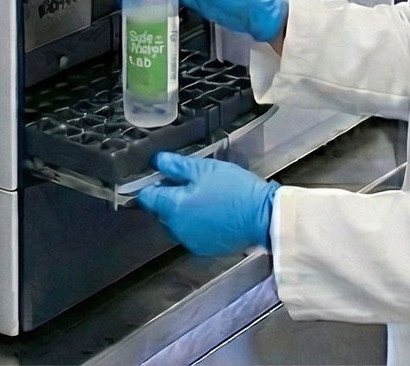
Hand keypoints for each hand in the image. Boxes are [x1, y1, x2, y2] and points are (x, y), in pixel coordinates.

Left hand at [138, 153, 278, 255]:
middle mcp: (176, 229)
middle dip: (170, 197)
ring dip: (183, 212)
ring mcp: (189, 242)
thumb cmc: (234, 189)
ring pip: (176, 223)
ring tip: (205, 197)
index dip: (152, 184)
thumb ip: (177, 166)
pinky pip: (191, 234)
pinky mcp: (204, 249)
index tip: (163, 176)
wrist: (263, 217)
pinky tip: (214, 213)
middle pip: (161, 211)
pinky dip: (196, 224)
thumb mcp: (205, 169)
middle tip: (192, 182)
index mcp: (173, 208)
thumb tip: (157, 161)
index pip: (147, 198)